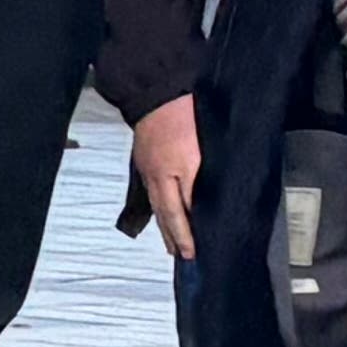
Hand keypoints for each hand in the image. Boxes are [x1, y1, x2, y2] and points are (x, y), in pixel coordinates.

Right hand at [133, 95, 204, 262]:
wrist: (155, 90)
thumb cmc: (183, 114)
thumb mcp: (201, 146)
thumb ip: (201, 176)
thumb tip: (202, 203)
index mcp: (172, 173)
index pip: (180, 211)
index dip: (186, 233)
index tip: (191, 253)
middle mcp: (157, 176)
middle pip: (165, 213)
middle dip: (173, 236)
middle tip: (180, 256)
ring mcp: (148, 169)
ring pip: (157, 205)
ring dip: (164, 227)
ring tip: (169, 244)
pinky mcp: (144, 161)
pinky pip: (152, 193)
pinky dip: (158, 209)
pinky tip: (161, 212)